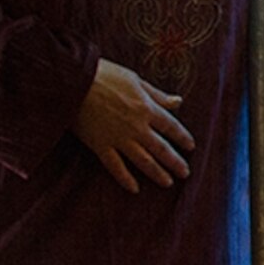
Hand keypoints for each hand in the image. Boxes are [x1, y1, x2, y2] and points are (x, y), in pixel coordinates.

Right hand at [73, 58, 193, 192]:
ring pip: (143, 161)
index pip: (171, 127)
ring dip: (157, 173)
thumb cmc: (103, 76)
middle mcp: (137, 127)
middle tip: (186, 173)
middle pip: (162, 149)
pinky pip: (115, 166)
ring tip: (168, 183)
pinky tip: (134, 189)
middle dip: (175, 162)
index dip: (183, 138)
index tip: (190, 147)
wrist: (73, 81)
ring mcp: (119, 138)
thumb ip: (157, 95)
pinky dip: (125, 179)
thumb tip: (178, 101)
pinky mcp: (100, 146)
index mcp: (147, 108)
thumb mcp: (135, 80)